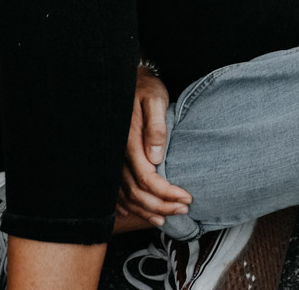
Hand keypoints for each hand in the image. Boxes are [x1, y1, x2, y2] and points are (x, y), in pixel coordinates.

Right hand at [117, 65, 191, 226]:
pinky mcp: (112, 163)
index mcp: (128, 143)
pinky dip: (129, 207)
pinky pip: (116, 193)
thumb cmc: (144, 89)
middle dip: (162, 206)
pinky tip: (141, 212)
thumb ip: (156, 127)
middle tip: (184, 209)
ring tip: (168, 216)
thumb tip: (156, 156)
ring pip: (126, 197)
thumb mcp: (155, 100)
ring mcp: (112, 162)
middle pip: (137, 193)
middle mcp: (117, 156)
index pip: (148, 179)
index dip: (167, 193)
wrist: (125, 81)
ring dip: (148, 210)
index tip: (186, 197)